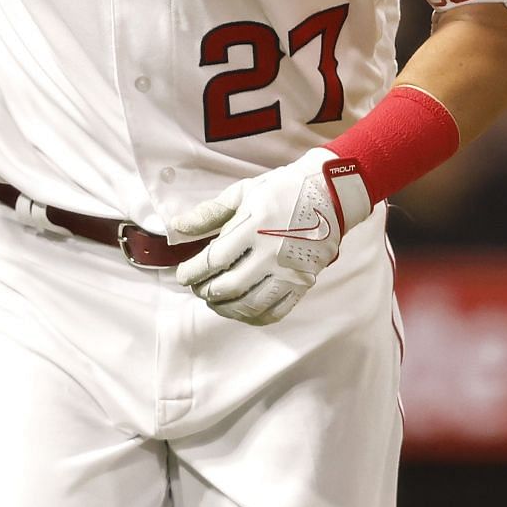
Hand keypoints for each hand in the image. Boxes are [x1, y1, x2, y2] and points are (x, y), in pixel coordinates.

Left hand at [171, 149, 356, 325]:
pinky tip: (241, 310)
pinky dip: (253, 317)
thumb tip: (177, 227)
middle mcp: (272, 252)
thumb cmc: (283, 190)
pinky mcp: (304, 283)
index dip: (193, 272)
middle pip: (230, 286)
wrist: (329, 194)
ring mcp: (290, 270)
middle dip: (205, 291)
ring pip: (251, 304)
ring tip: (214, 300)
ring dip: (225, 307)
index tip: (183, 275)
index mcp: (254, 226)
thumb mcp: (242, 193)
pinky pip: (276, 311)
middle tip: (197, 287)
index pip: (215, 260)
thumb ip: (209, 213)